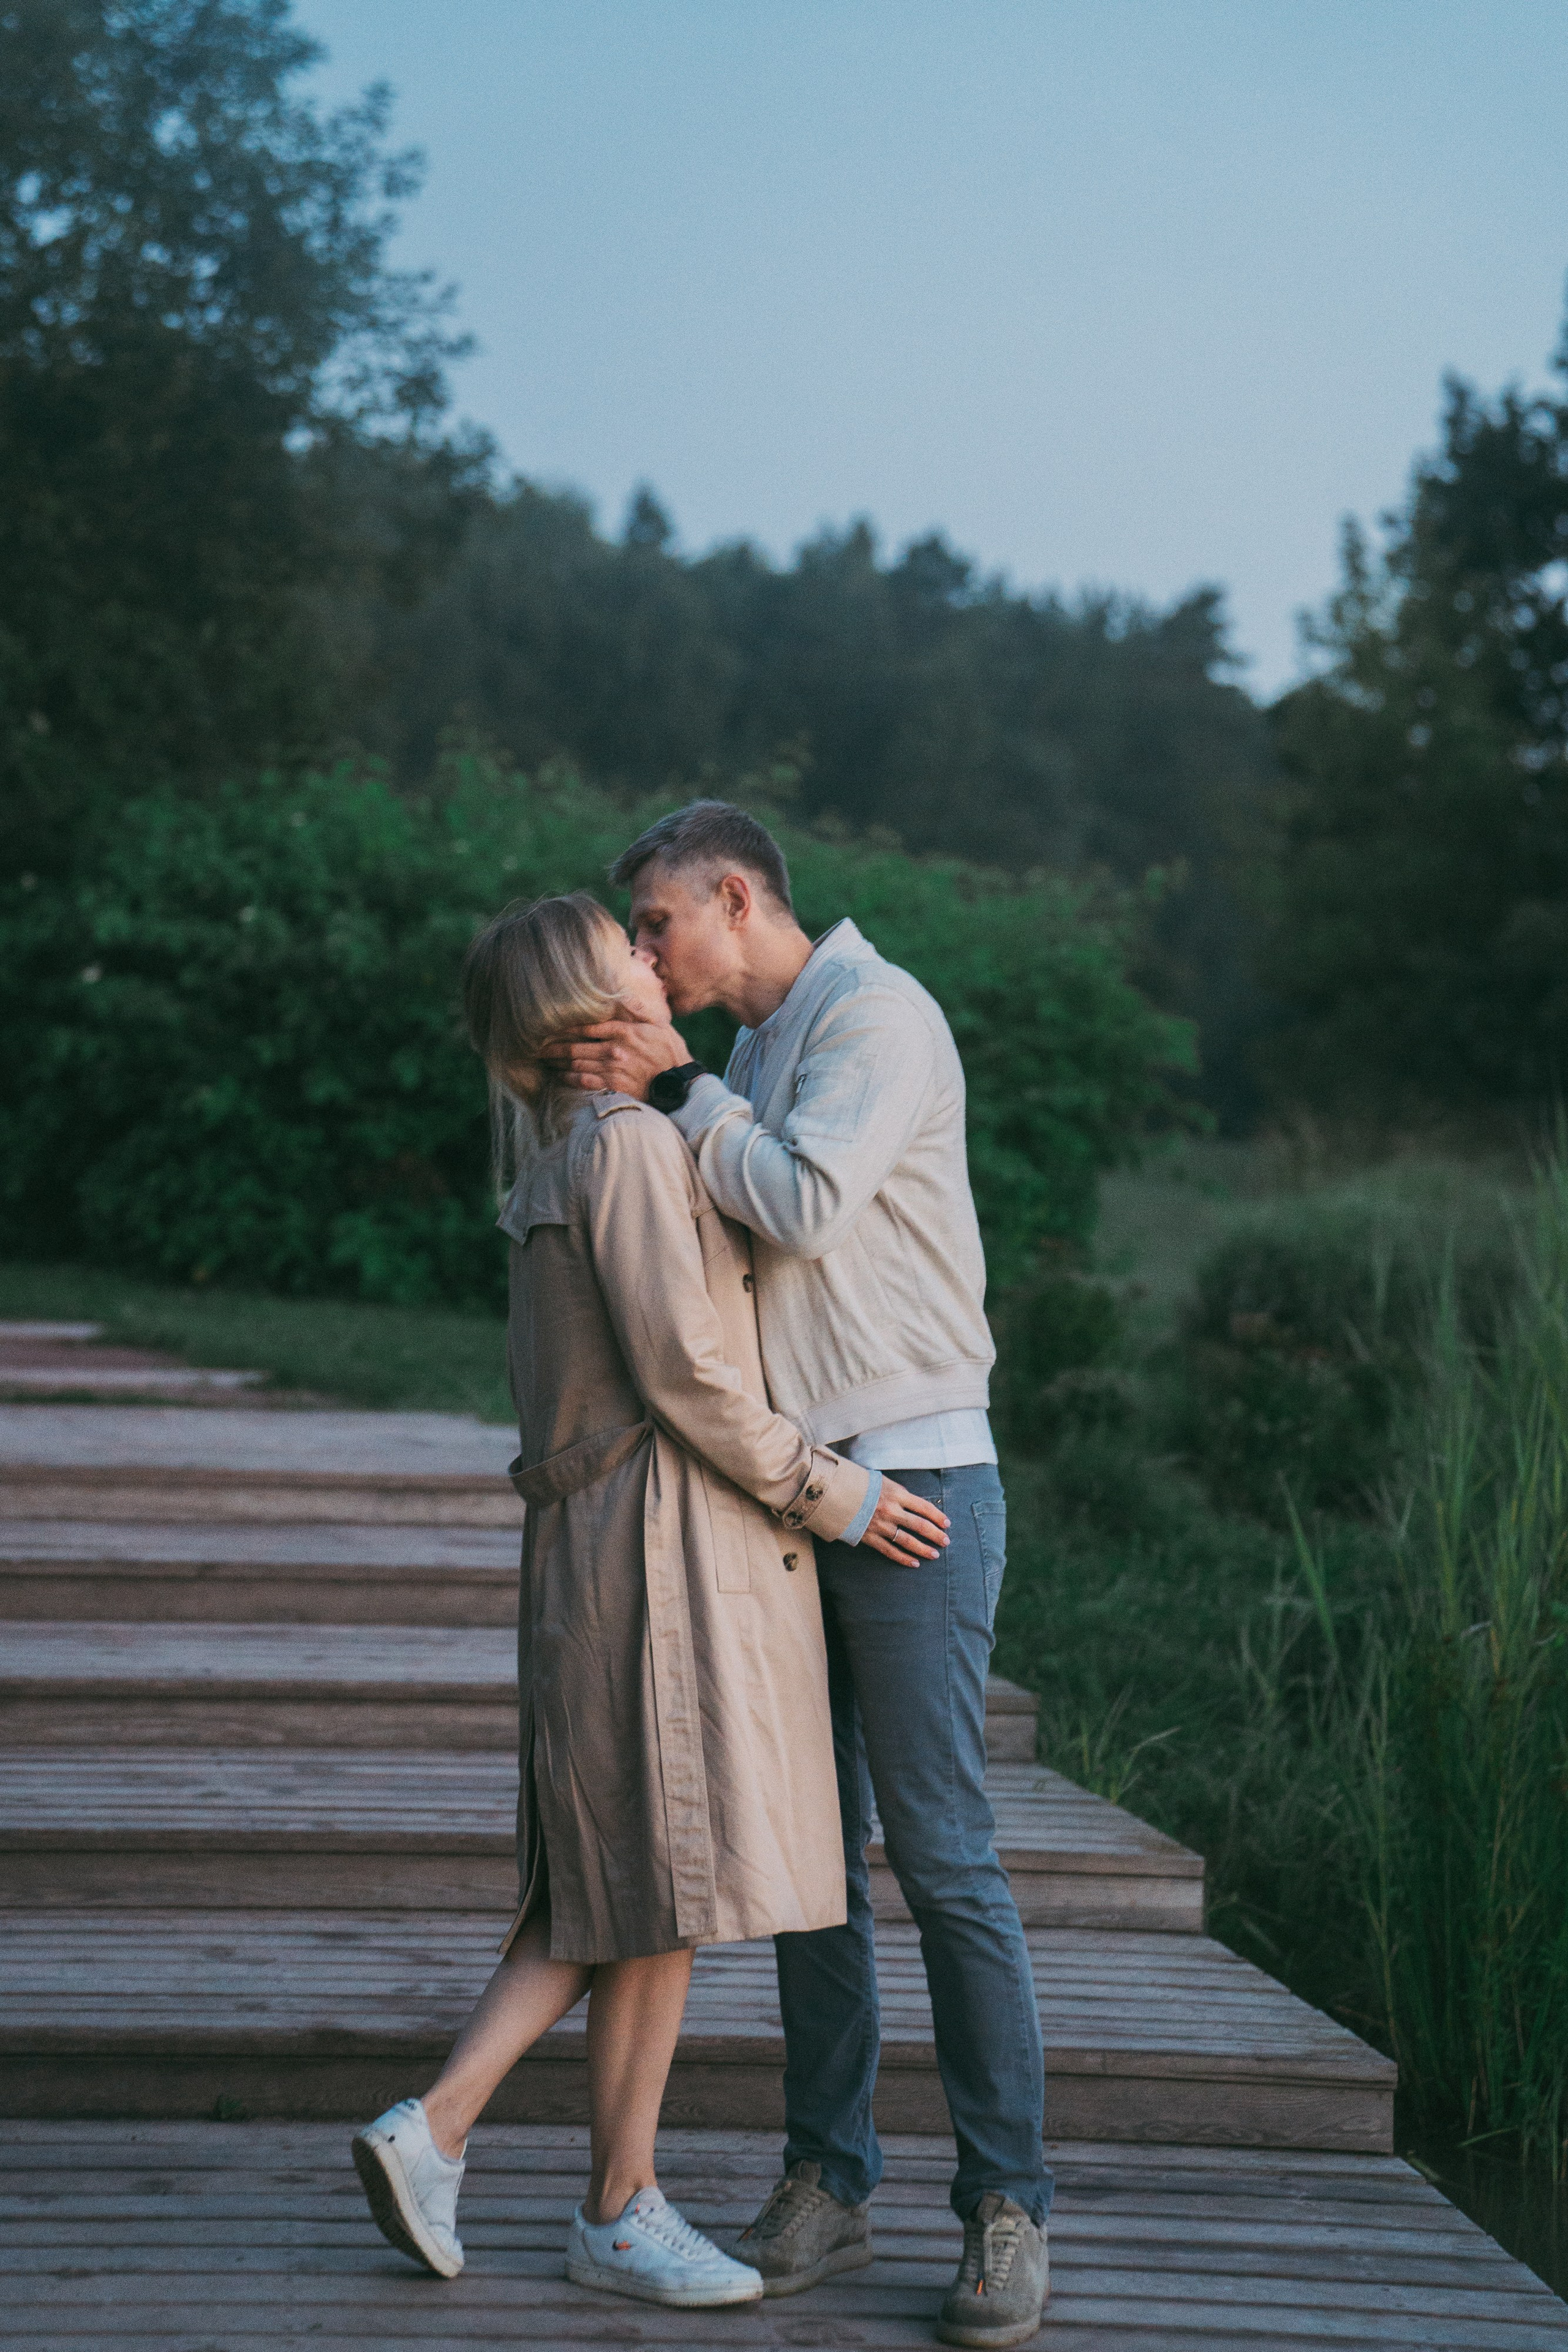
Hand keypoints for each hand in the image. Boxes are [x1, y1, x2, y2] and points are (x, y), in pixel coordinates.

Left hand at [543, 1019, 691, 1099]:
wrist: (680, 1084)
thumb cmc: (670, 1053)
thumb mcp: (660, 1025)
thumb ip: (639, 1010)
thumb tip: (625, 995)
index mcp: (624, 1031)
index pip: (588, 1026)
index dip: (566, 1025)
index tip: (551, 1024)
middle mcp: (615, 1049)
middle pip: (576, 1045)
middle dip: (554, 1044)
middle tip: (538, 1043)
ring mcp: (613, 1069)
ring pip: (576, 1063)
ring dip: (558, 1061)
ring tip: (544, 1058)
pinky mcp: (614, 1086)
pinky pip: (584, 1081)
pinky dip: (569, 1078)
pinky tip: (560, 1075)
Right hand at [858, 1477, 950, 1564]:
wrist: (834, 1492)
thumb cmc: (860, 1485)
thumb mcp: (883, 1482)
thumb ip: (899, 1493)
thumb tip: (915, 1505)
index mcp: (896, 1494)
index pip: (923, 1507)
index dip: (937, 1516)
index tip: (947, 1523)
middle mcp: (891, 1510)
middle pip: (919, 1525)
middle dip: (935, 1534)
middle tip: (946, 1541)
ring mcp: (880, 1525)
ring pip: (907, 1541)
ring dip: (923, 1548)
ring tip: (934, 1554)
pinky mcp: (870, 1537)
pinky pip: (890, 1551)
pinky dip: (903, 1558)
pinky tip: (914, 1563)